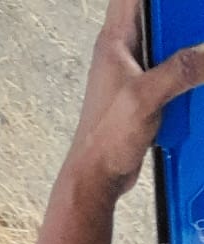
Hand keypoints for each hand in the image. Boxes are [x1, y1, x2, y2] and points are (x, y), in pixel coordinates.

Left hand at [65, 0, 203, 201]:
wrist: (97, 178)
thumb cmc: (103, 141)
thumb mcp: (144, 98)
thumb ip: (180, 70)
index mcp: (115, 42)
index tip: (177, 3)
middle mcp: (124, 52)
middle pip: (158, 16)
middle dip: (180, 18)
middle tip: (194, 25)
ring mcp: (136, 73)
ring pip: (169, 44)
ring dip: (187, 47)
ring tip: (197, 54)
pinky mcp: (147, 93)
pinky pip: (174, 72)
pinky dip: (188, 73)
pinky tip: (197, 77)